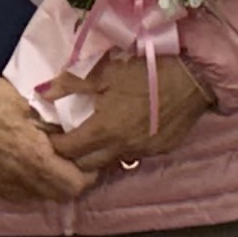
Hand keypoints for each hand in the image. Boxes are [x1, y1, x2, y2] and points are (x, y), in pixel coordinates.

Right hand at [0, 74, 93, 206]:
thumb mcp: (26, 102)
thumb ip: (52, 122)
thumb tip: (73, 131)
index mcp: (33, 157)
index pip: (76, 183)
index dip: (89, 172)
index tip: (89, 155)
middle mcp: (20, 179)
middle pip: (61, 194)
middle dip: (73, 179)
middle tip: (74, 158)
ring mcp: (3, 185)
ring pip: (41, 196)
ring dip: (52, 183)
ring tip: (51, 160)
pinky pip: (21, 194)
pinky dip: (32, 185)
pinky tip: (28, 165)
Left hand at [47, 50, 215, 177]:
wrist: (194, 76)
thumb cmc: (147, 70)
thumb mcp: (106, 72)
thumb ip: (72, 84)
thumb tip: (43, 92)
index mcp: (105, 130)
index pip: (69, 149)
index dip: (54, 142)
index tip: (48, 132)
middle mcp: (122, 148)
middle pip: (87, 166)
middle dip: (72, 156)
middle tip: (67, 139)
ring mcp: (143, 152)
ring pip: (112, 162)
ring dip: (98, 154)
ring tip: (94, 137)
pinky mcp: (160, 150)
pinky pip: (133, 155)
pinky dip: (122, 148)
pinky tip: (123, 132)